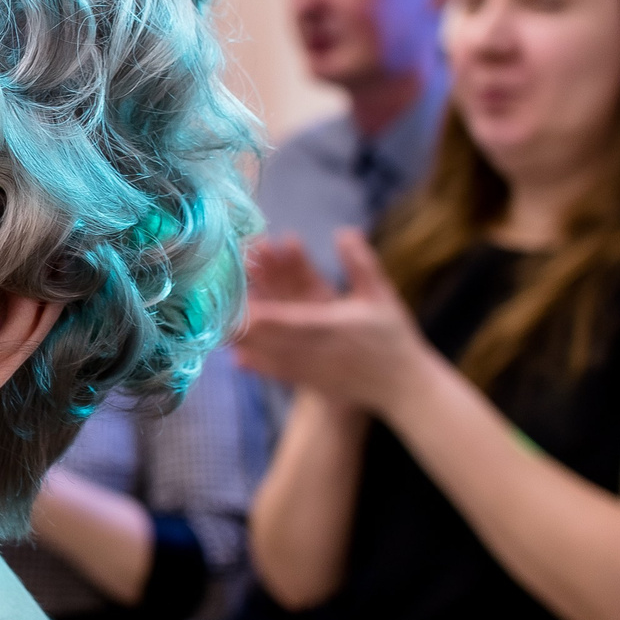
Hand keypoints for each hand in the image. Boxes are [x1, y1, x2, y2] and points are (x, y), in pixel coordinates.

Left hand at [233, 229, 430, 413]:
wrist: (403, 387)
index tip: (238, 303)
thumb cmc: (393, 338)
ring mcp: (308, 369)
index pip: (286, 319)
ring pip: (267, 355)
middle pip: (267, 336)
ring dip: (244, 340)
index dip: (260, 313)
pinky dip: (255, 364)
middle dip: (242, 319)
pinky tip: (235, 356)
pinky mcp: (307, 381)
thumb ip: (361, 264)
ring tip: (218, 326)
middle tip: (215, 304)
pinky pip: (275, 373)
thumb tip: (344, 231)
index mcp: (329, 326)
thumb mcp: (381, 296)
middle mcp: (313, 350)